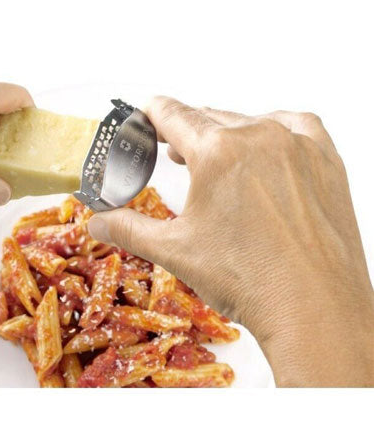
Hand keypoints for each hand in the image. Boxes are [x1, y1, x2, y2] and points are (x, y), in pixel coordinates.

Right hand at [88, 96, 373, 386]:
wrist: (313, 309)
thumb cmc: (249, 280)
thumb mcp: (174, 251)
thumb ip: (128, 229)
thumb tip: (97, 222)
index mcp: (218, 152)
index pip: (173, 114)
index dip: (153, 114)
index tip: (147, 116)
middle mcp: (260, 137)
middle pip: (209, 117)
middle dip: (186, 132)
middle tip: (173, 152)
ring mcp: (297, 146)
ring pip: (249, 122)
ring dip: (226, 133)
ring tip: (214, 156)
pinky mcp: (325, 160)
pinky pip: (296, 126)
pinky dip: (274, 130)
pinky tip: (265, 147)